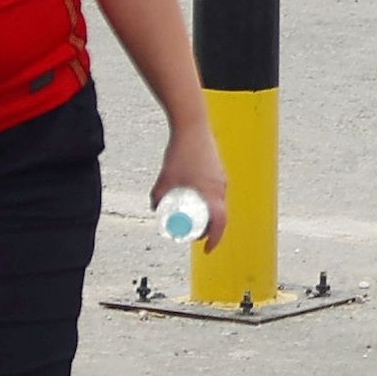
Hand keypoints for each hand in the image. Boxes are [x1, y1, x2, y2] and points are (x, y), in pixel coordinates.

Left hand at [151, 120, 231, 234]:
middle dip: (207, 229)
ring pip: (217, 202)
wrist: (193, 126)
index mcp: (212, 194)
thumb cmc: (180, 153)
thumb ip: (158, 197)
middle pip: (219, 216)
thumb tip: (154, 209)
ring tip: (191, 213)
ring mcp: (221, 178)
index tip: (206, 249)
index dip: (214, 240)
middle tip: (193, 234)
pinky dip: (208, 199)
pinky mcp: (218, 169)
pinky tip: (194, 194)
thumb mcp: (164, 180)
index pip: (220, 224)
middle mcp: (221, 188)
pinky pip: (216, 191)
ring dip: (207, 212)